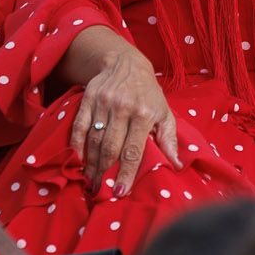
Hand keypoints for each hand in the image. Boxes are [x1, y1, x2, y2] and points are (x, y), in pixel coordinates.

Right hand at [71, 34, 181, 196]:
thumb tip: (177, 165)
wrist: (126, 63)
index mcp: (144, 114)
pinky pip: (80, 126)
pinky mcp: (89, 99)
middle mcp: (123, 108)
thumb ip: (169, 140)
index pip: (134, 150)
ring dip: (91, 163)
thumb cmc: (148, 93)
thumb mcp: (164, 112)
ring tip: (91, 180)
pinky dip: (77, 144)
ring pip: (95, 139)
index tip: (121, 191)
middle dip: (105, 172)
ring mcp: (104, 103)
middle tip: (101, 190)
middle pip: (111, 147)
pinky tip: (79, 159)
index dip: (127, 173)